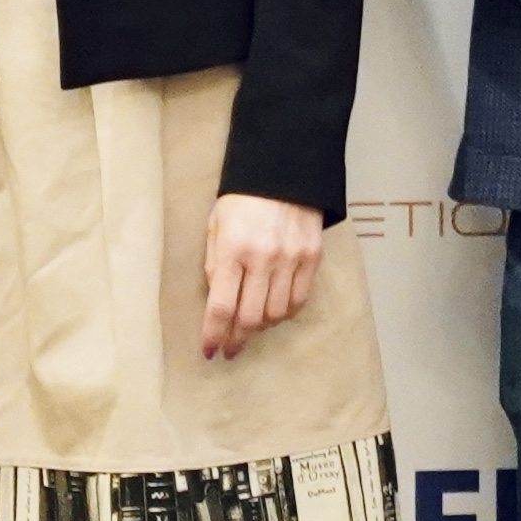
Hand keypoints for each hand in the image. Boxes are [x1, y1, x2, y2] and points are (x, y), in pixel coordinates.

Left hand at [200, 193, 325, 360]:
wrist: (284, 170)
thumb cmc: (244, 198)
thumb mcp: (216, 225)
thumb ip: (214, 263)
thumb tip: (216, 299)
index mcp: (232, 248)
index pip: (220, 306)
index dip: (213, 335)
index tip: (209, 351)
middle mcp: (262, 258)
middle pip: (250, 318)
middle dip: (237, 340)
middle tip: (230, 348)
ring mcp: (290, 259)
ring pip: (276, 314)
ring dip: (261, 327)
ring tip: (252, 325)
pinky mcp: (311, 257)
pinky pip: (299, 300)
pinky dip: (285, 313)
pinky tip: (274, 311)